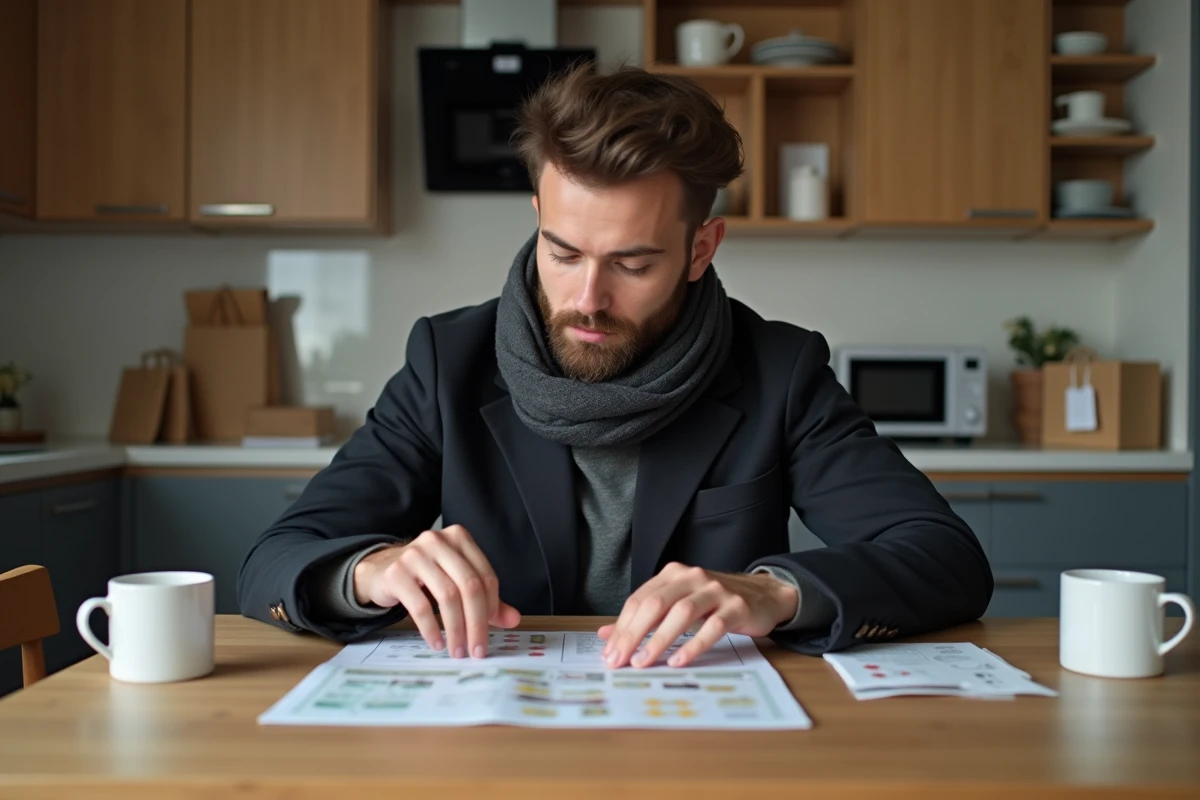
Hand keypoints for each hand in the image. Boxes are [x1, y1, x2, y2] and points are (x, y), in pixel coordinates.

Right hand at [352, 524, 520, 658]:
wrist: (380, 570)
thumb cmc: (424, 577)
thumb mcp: (456, 582)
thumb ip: (485, 599)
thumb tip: (513, 619)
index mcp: (459, 538)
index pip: (485, 575)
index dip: (492, 606)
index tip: (491, 630)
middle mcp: (438, 541)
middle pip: (469, 586)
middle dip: (477, 622)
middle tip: (477, 649)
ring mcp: (415, 554)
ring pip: (447, 596)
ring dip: (456, 629)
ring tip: (458, 650)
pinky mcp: (396, 573)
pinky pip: (419, 606)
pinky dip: (431, 629)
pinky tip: (437, 642)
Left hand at [596, 562, 797, 668]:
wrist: (763, 595)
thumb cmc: (714, 602)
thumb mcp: (677, 603)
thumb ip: (644, 617)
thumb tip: (605, 635)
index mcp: (673, 574)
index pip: (640, 599)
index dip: (622, 626)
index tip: (610, 653)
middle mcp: (692, 577)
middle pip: (655, 604)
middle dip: (633, 633)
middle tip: (620, 660)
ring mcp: (716, 590)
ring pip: (682, 613)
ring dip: (659, 640)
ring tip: (643, 662)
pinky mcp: (736, 607)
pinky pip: (712, 627)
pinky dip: (693, 645)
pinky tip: (678, 660)